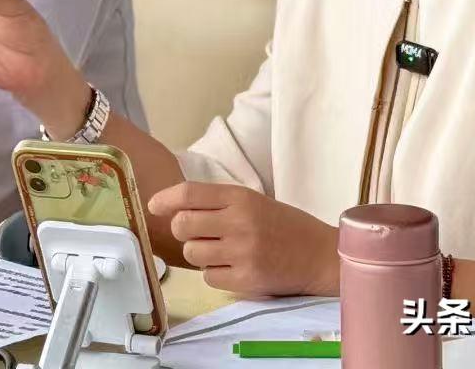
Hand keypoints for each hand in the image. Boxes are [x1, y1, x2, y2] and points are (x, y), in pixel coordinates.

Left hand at [148, 182, 338, 296]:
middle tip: (197, 233)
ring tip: (221, 251)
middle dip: (183, 230)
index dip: (165, 199)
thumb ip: (217, 203)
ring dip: (200, 254)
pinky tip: (233, 267)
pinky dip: (215, 274)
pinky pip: (209, 277)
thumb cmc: (284, 226)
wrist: (321, 255)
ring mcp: (243, 253)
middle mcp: (239, 223)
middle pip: (183, 225)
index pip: (189, 193)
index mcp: (240, 198)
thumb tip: (172, 208)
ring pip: (193, 253)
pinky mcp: (247, 280)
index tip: (153, 206)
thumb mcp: (253, 202)